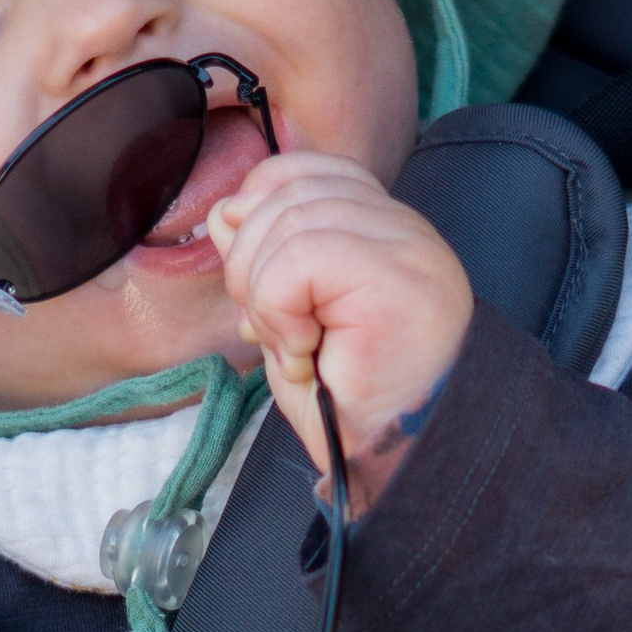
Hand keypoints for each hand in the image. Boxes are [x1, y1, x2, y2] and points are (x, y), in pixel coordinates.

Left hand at [206, 154, 471, 498]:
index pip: (304, 170)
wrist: (397, 461)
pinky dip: (278, 308)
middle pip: (288, 189)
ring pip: (288, 220)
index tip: (259, 289)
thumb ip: (262, 258)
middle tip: (271, 331)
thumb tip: (224, 211)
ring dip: (264, 295)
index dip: (259, 213)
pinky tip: (302, 352)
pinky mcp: (397, 274)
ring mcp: (407, 245)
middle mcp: (402, 227)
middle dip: (249, 262)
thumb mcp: (288, 318)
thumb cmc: (351, 403)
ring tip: (294, 348)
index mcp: (381, 228)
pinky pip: (300, 256)